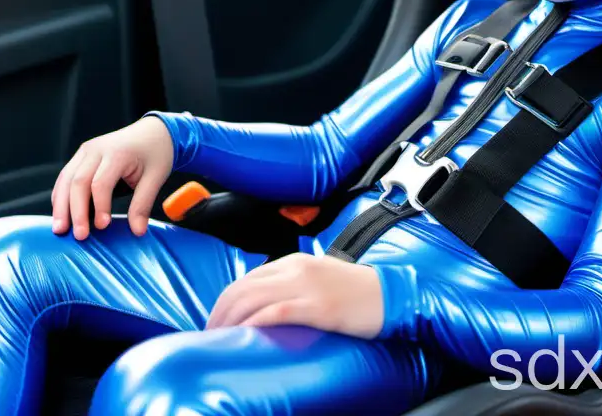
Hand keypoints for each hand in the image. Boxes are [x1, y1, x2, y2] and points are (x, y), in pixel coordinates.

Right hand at [52, 116, 174, 239]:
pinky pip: (65, 177)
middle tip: (78, 236)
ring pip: (66, 179)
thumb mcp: (156, 177)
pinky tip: (61, 214)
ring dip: (61, 205)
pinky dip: (61, 196)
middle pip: (78, 182)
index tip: (103, 227)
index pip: (100, 183)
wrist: (153, 131)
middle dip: (75, 211)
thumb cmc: (155, 153)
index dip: (99, 207)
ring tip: (59, 229)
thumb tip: (137, 231)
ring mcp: (86, 151)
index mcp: (117, 153)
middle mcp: (96, 149)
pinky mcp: (81, 156)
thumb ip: (143, 204)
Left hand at [204, 253, 384, 338]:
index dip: (224, 302)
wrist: (392, 295)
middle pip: (242, 288)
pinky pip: (276, 312)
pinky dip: (254, 323)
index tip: (216, 322)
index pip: (246, 279)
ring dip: (230, 320)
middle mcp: (295, 270)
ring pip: (252, 298)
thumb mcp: (320, 278)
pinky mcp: (317, 307)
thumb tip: (267, 304)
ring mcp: (306, 287)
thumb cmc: (358, 292)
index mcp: (294, 262)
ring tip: (220, 339)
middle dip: (220, 312)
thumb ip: (294, 284)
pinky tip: (244, 335)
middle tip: (209, 335)